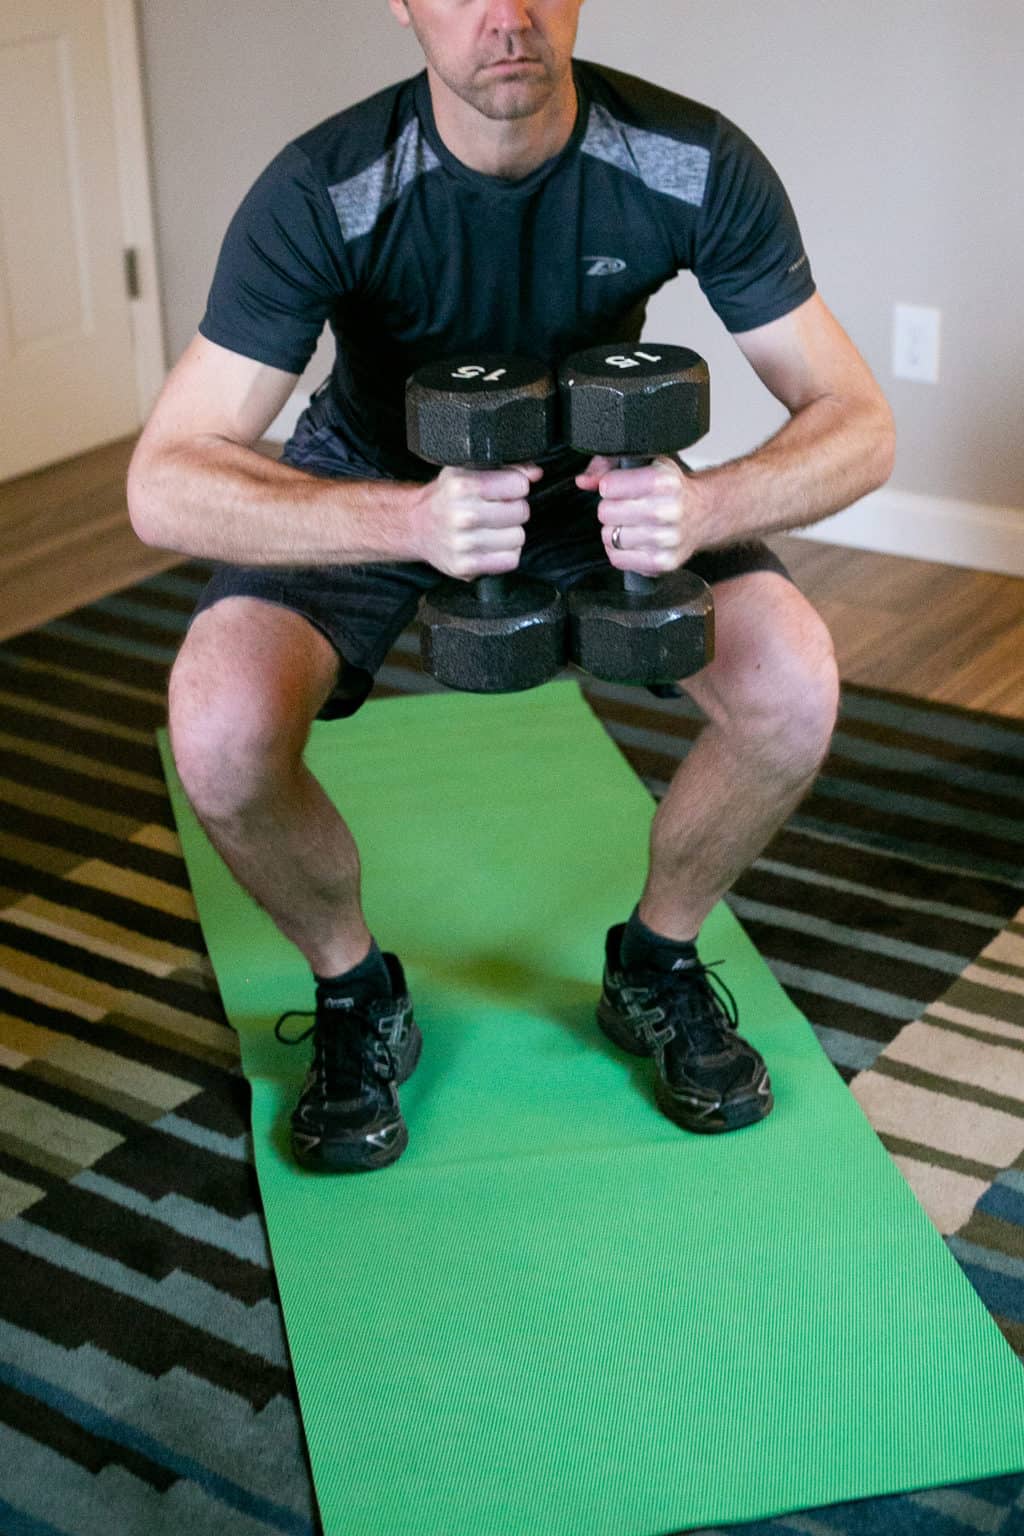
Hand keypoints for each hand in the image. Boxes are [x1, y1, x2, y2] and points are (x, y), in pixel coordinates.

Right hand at [409, 464, 542, 579]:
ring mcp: (463, 543)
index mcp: (462, 486)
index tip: (505, 490)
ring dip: (510, 533)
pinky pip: (510, 560)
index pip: (518, 485)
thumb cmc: (445, 497)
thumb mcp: (467, 472)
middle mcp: (462, 515)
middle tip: (496, 510)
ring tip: (491, 528)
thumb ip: (505, 468)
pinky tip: (490, 544)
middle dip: (513, 509)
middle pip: (521, 512)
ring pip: (518, 538)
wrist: (416, 526)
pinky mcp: (466, 566)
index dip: (516, 486)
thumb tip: (535, 473)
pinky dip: (504, 553)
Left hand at [574, 456, 704, 575]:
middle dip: (610, 508)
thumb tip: (584, 481)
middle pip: (606, 513)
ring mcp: (667, 540)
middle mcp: (668, 510)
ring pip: (610, 537)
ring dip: (615, 531)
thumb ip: (609, 465)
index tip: (619, 486)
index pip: (609, 486)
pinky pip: (618, 559)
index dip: (608, 485)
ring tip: (632, 524)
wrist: (704, 513)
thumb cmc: (672, 488)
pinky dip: (620, 551)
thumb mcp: (646, 463)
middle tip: (626, 506)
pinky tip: (634, 541)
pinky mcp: (662, 562)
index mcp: (664, 481)